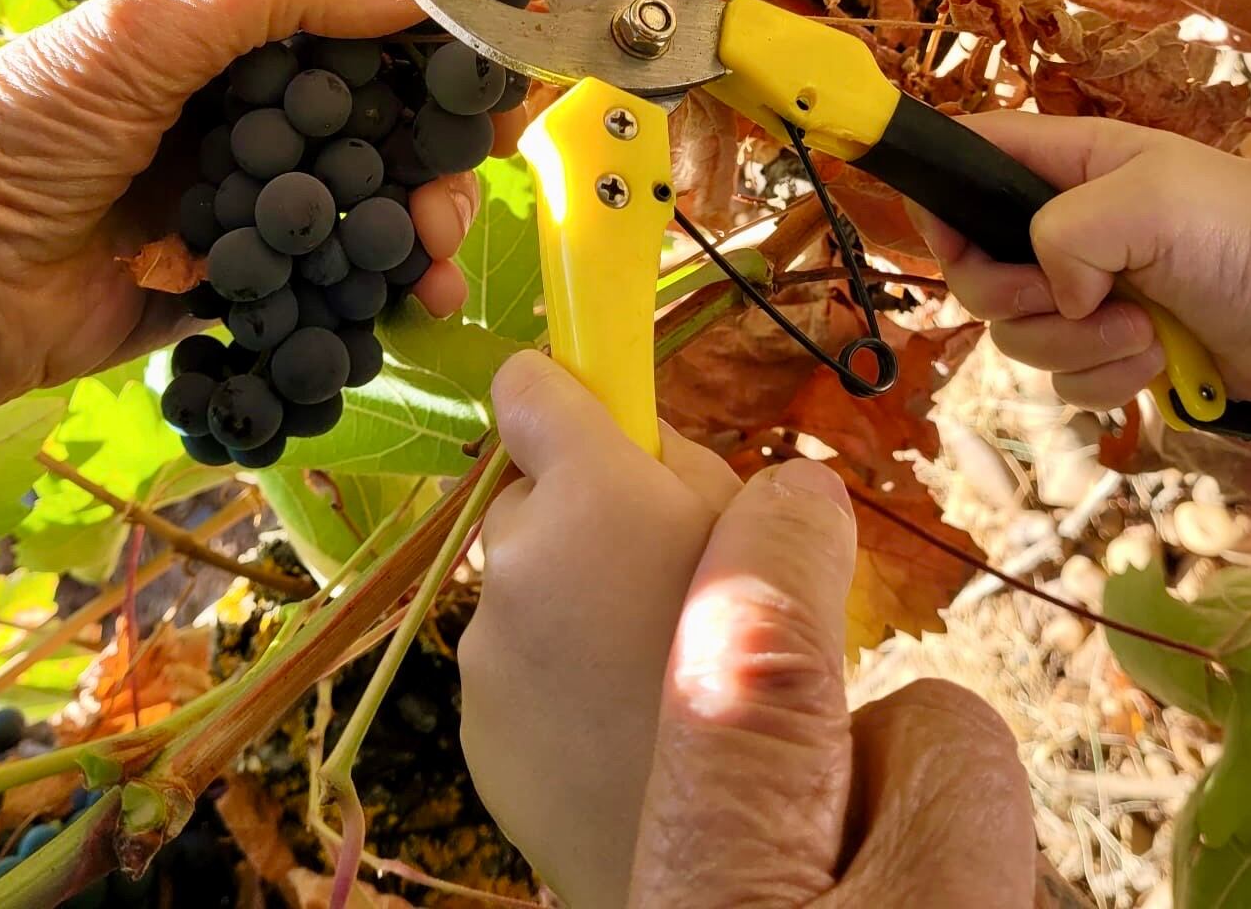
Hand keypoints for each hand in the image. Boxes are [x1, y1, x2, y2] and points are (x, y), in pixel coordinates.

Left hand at [0, 0, 502, 422]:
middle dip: (441, 151)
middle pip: (387, 121)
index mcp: (237, 31)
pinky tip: (414, 307)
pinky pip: (334, 284)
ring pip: (372, 205)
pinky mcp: (243, 286)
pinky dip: (382, 296)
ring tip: (433, 258)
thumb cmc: (31, 125)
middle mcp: (255, 110)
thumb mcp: (153, 26)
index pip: (365, 16)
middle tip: (460, 187)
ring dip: (422, 226)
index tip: (502, 62)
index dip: (437, 35)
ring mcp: (252, 202)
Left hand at [460, 352, 1035, 908]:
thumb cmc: (773, 685)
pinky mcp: (476, 727)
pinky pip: (514, 668)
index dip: (560, 394)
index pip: (526, 388)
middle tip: (656, 572)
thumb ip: (702, 473)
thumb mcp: (774, 541)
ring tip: (648, 665)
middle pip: (527, 497)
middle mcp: (516, 560)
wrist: (726, 865)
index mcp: (589, 495)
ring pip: (522, 589)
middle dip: (579, 517)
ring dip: (567, 603)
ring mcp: (483, 651)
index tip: (589, 411)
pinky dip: (552, 679)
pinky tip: (616, 722)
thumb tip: (652, 452)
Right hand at [918, 113, 1250, 420]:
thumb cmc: (1241, 227)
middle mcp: (1064, 231)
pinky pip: (1067, 384)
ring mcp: (1088, 297)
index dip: (941, 200)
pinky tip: (1159, 359)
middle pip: (978, 275)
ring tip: (1144, 332)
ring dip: (1078, 348)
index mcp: (1065, 169)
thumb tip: (1054, 293)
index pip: (968, 162)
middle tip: (1072, 301)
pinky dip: (1108, 381)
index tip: (955, 242)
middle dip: (1018, 301)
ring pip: (1020, 337)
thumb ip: (1063, 231)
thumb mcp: (1144, 198)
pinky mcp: (1115, 354)